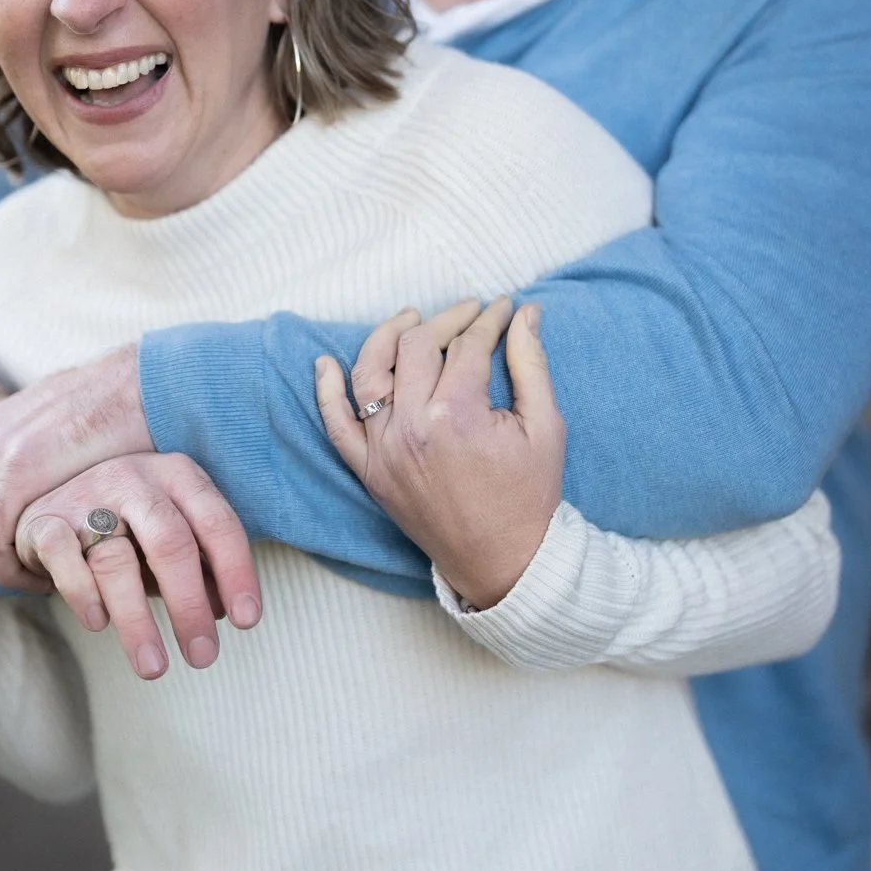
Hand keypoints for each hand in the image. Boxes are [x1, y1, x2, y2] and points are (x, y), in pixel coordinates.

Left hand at [0, 344, 153, 587]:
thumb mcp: (47, 412)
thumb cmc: (107, 404)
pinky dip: (12, 567)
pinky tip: (48, 574)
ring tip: (45, 577)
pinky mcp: (15, 473)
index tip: (27, 553)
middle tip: (36, 571)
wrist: (136, 385)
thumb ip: (4, 437)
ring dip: (5, 569)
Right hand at [13, 454, 261, 679]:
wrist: (56, 501)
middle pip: (169, 542)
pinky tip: (99, 625)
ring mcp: (88, 497)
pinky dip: (82, 595)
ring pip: (116, 561)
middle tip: (203, 656)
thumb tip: (225, 612)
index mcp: (177, 476)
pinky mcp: (45, 520)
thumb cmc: (130, 526)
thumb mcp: (172, 538)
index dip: (236, 572)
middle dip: (189, 605)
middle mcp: (135, 479)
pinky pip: (64, 559)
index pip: (217, 523)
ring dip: (137, 621)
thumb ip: (201, 568)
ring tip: (155, 668)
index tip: (248, 622)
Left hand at [314, 298, 563, 609]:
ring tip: (410, 318)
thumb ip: (531, 363)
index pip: (468, 345)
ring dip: (386, 336)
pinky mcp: (369, 471)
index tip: (504, 308)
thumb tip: (527, 313)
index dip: (490, 320)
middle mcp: (412, 427)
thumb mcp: (546, 426)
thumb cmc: (530, 494)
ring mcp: (384, 450)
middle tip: (470, 314)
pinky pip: (336, 426)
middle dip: (447, 320)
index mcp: (459, 415)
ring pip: (371, 372)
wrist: (504, 562)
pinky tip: (325, 363)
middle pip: (417, 346)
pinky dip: (326, 392)